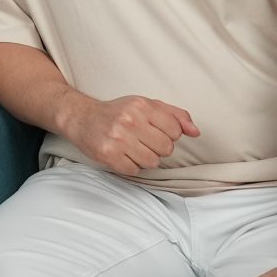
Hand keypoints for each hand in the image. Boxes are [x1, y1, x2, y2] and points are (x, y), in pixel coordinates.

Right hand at [56, 93, 199, 174]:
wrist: (81, 118)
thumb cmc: (117, 112)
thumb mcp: (146, 105)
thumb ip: (175, 115)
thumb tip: (196, 131)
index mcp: (141, 106)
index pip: (175, 130)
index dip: (169, 134)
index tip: (156, 131)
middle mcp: (130, 121)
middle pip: (166, 148)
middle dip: (158, 148)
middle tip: (143, 141)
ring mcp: (117, 139)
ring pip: (152, 162)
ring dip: (145, 159)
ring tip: (133, 149)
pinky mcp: (108, 155)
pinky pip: (134, 171)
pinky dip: (131, 166)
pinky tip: (122, 155)